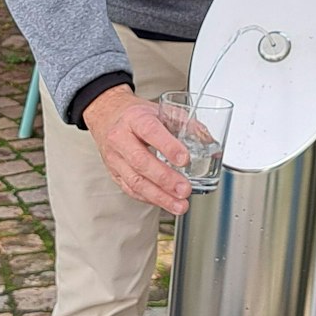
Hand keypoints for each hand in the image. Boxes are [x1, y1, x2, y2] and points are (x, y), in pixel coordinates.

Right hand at [82, 87, 193, 214]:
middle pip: (141, 161)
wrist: (107, 117)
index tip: (185, 159)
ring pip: (135, 181)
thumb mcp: (160, 110)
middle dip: (165, 179)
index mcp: (135, 119)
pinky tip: (165, 202)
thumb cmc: (137, 116)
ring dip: (160, 196)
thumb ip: (186, 124)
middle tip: (185, 189)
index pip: (151, 131)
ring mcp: (115, 158)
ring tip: (179, 204)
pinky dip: (150, 198)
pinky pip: (131, 190)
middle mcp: (121, 138)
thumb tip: (208, 140)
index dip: (168, 146)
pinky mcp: (114, 174)